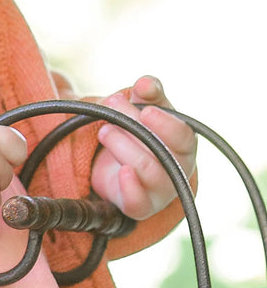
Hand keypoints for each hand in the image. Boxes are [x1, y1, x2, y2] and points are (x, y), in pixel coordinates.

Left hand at [90, 76, 196, 220]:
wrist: (119, 165)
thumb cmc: (139, 132)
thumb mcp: (144, 107)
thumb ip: (147, 93)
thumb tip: (146, 82)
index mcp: (183, 145)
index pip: (184, 136)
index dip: (166, 123)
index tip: (146, 109)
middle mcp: (177, 170)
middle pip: (163, 152)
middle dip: (134, 126)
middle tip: (112, 104)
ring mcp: (160, 191)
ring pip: (149, 171)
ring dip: (122, 146)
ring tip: (104, 130)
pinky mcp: (139, 205)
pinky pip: (139, 203)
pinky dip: (132, 188)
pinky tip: (122, 173)